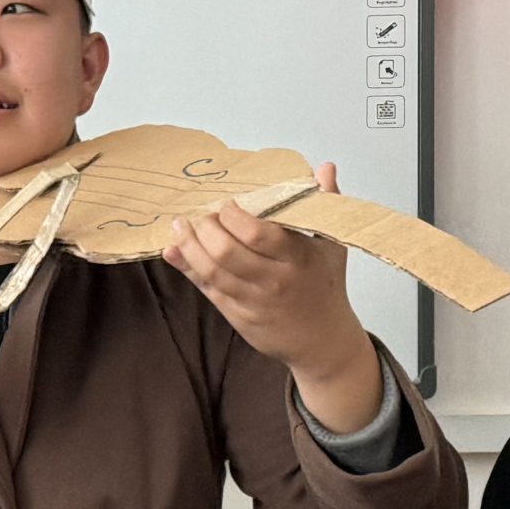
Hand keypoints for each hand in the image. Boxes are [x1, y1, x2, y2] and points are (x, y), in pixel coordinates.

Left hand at [163, 162, 380, 425]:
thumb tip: (325, 167)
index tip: (224, 204)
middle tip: (199, 214)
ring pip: (212, 272)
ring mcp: (254, 302)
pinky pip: (208, 290)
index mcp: (298, 258)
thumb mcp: (332, 244)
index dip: (233, 217)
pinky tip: (177, 251)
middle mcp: (274, 281)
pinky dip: (189, 269)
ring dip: (190, 247)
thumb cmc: (325, 286)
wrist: (322, 341)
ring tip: (180, 227)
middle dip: (206, 229)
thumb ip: (326, 203)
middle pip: (228, 253)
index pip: (259, 235)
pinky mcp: (238, 317)